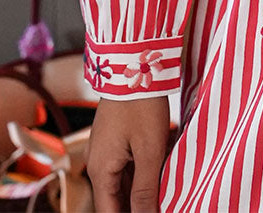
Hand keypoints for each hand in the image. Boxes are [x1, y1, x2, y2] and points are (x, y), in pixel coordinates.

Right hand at [85, 95, 170, 212]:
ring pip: (123, 181)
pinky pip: (126, 164)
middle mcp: (97, 163)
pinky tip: (162, 167)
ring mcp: (105, 149)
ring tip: (164, 187)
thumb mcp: (149, 150)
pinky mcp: (115, 138)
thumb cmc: (141, 105)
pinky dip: (142, 170)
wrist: (132, 63)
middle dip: (138, 204)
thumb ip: (146, 189)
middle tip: (161, 202)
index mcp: (100, 171)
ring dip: (143, 187)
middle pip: (116, 199)